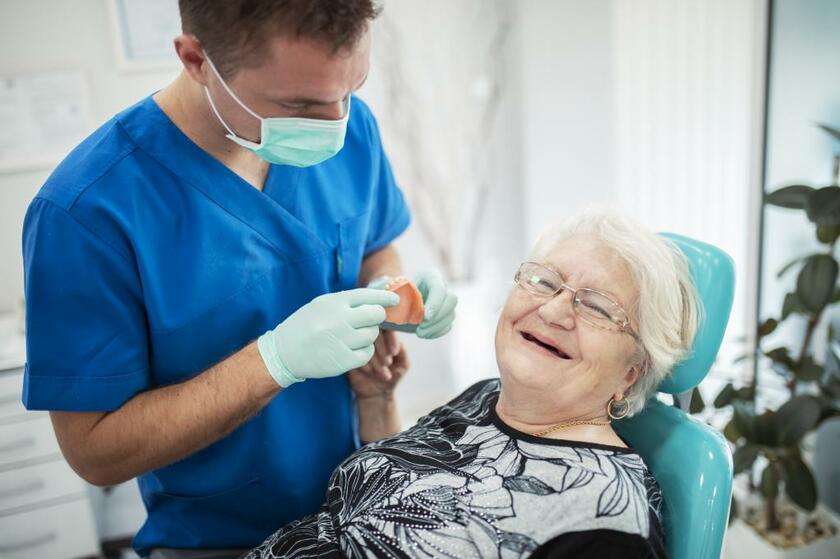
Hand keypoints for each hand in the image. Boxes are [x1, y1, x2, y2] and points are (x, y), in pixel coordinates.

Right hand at [257, 288, 398, 386]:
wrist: (284, 352)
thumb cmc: (305, 325)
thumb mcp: (321, 305)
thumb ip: (346, 301)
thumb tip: (376, 301)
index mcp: (333, 303)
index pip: (367, 296)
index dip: (385, 298)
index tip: (395, 300)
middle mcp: (338, 320)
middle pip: (375, 315)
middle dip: (377, 317)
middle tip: (371, 320)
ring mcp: (341, 341)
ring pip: (372, 335)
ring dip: (368, 335)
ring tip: (352, 336)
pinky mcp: (342, 360)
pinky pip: (367, 354)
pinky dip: (364, 351)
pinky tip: (352, 349)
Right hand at [348, 331, 409, 398]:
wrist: (377, 393)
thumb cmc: (393, 375)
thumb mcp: (404, 364)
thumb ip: (403, 350)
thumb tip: (397, 341)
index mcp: (386, 337)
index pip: (387, 327)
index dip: (391, 338)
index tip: (394, 353)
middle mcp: (372, 338)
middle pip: (374, 333)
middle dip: (382, 349)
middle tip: (388, 363)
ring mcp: (360, 345)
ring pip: (364, 343)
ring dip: (374, 359)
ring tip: (382, 373)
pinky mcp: (350, 354)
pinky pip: (354, 353)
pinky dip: (363, 362)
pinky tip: (369, 372)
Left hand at [368, 270, 457, 338]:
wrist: (393, 303)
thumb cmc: (389, 295)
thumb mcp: (387, 292)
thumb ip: (388, 293)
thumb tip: (390, 299)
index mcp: (430, 276)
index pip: (439, 288)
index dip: (435, 303)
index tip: (425, 317)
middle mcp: (441, 287)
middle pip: (451, 300)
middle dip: (438, 317)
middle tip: (421, 328)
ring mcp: (445, 302)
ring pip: (451, 314)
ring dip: (437, 327)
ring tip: (420, 333)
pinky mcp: (444, 315)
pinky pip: (448, 325)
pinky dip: (437, 332)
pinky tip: (424, 334)